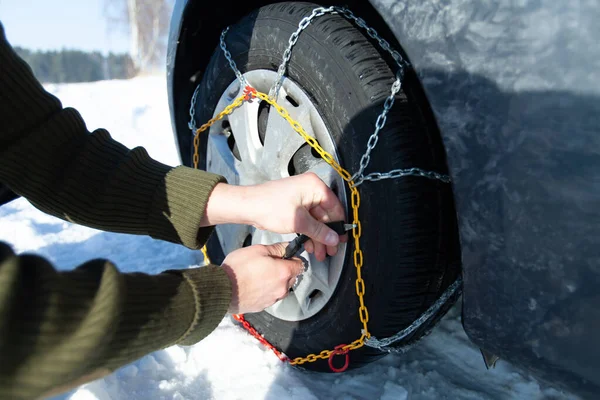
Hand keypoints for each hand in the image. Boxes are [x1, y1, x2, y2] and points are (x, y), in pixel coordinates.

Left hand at [202, 172, 345, 260]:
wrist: (247, 206)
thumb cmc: (270, 208)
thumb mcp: (298, 222)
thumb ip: (319, 231)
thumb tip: (335, 240)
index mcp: (314, 186)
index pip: (335, 206)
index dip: (339, 225)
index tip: (341, 241)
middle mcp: (310, 189)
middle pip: (326, 215)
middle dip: (327, 235)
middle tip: (330, 252)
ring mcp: (302, 196)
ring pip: (316, 220)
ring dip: (318, 237)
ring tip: (319, 254)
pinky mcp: (294, 205)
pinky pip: (307, 220)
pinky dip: (309, 232)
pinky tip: (310, 246)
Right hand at [221, 242, 303, 313]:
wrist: (222, 290)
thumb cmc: (238, 268)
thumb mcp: (258, 250)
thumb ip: (276, 248)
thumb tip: (287, 246)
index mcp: (284, 272)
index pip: (300, 264)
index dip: (293, 258)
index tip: (284, 256)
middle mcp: (282, 288)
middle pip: (292, 277)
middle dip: (284, 270)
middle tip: (268, 264)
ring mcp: (274, 299)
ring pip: (281, 288)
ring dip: (275, 281)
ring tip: (259, 275)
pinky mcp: (264, 306)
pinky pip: (271, 296)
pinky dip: (267, 290)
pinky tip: (254, 285)